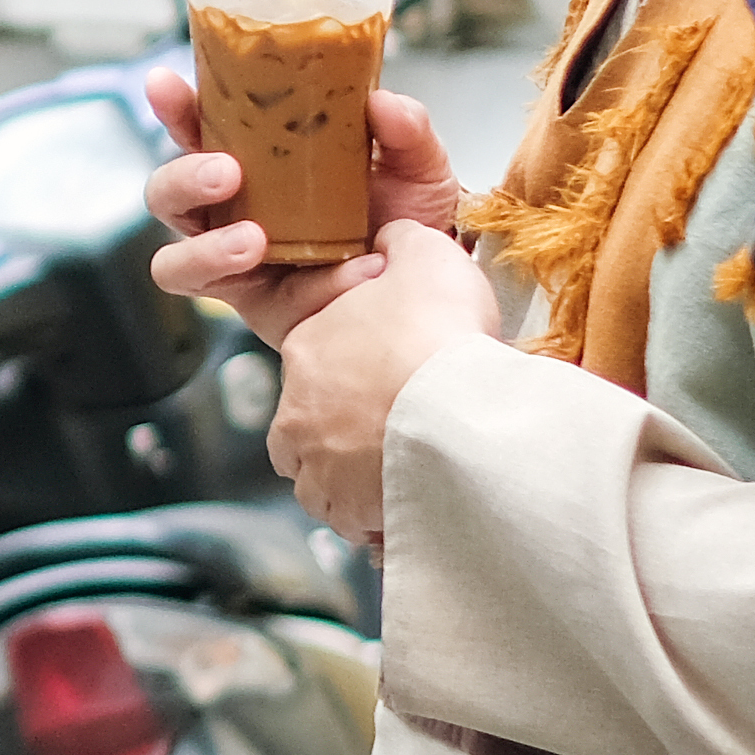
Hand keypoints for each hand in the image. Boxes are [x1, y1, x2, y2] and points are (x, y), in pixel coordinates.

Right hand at [142, 70, 470, 345]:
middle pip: (168, 193)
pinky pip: (230, 300)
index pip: (202, 129)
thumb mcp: (418, 166)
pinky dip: (273, 288)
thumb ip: (406, 129)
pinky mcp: (256, 306)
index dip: (176, 107)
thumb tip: (380, 103)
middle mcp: (235, 211)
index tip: (167, 86)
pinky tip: (323, 279)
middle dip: (183, 178)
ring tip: (253, 240)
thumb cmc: (410, 220)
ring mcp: (237, 262)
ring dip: (205, 247)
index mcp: (259, 162)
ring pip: (174, 258)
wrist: (435, 286)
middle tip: (227, 172)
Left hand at [260, 219, 500, 543]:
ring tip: (403, 476)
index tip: (388, 377)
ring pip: (323, 481)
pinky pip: (356, 523)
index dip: (353, 370)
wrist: (458, 407)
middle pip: (306, 427)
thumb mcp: (425, 255)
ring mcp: (318, 467)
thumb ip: (402, 241)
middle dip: (339, 433)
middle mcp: (297, 413)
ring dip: (353, 481)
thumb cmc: (440, 333)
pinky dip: (376, 521)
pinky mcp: (346, 510)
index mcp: (307, 348)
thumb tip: (392, 232)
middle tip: (392, 431)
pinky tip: (412, 510)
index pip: (314, 360)